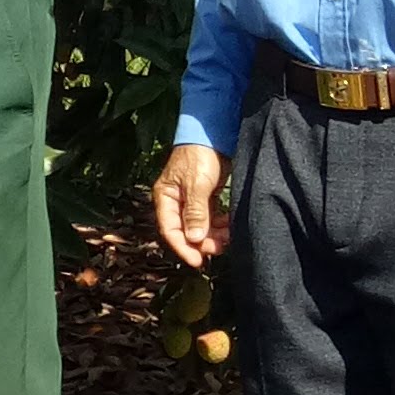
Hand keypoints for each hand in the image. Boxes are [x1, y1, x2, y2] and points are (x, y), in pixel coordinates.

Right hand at [151, 143, 231, 270]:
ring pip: (200, 227)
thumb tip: (193, 238)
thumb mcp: (197, 183)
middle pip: (185, 232)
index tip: (198, 261)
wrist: (214, 132)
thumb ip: (195, 211)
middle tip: (219, 248)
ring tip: (228, 236)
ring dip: (213, 235)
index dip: (182, 248)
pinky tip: (229, 226)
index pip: (169, 230)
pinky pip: (210, 219)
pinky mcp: (205, 197)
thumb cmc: (200, 154)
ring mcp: (191, 200)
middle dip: (202, 243)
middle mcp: (176, 202)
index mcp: (165, 197)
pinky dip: (219, 225)